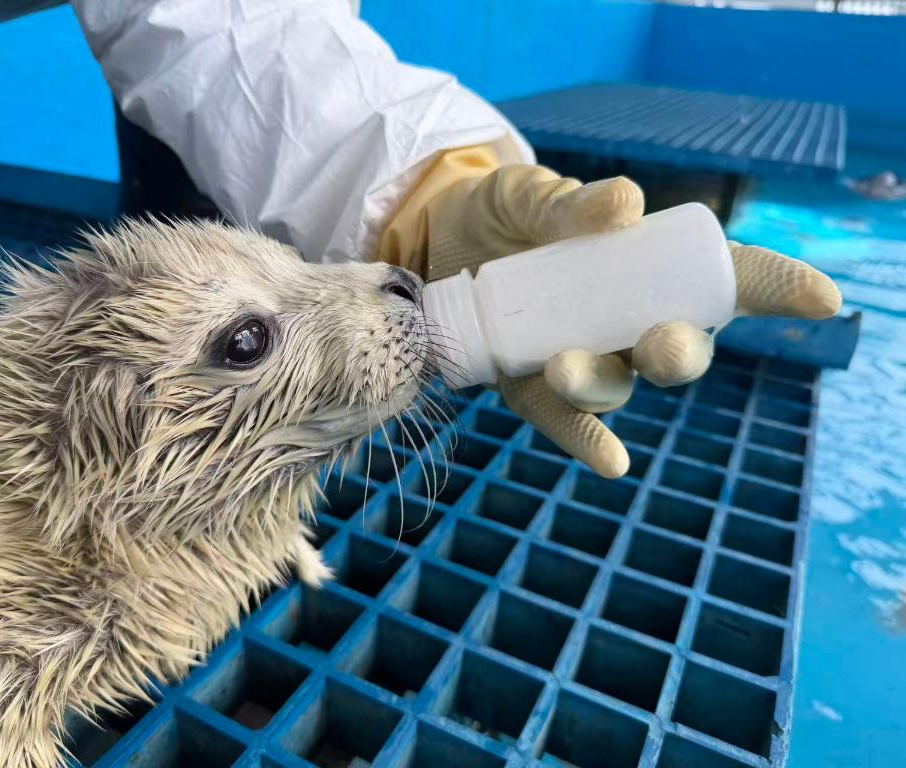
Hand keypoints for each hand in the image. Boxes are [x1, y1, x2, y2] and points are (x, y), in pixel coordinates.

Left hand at [383, 149, 839, 477]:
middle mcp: (625, 320)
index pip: (721, 280)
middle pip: (673, 349)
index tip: (821, 297)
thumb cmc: (505, 212)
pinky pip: (561, 419)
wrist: (437, 239)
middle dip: (678, 352)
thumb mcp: (530, 196)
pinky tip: (611, 462)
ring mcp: (580, 355)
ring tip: (564, 367)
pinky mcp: (528, 383)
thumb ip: (570, 203)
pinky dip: (583, 439)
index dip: (773, 288)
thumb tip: (625, 206)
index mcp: (644, 268)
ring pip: (613, 384)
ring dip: (599, 383)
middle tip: (668, 345)